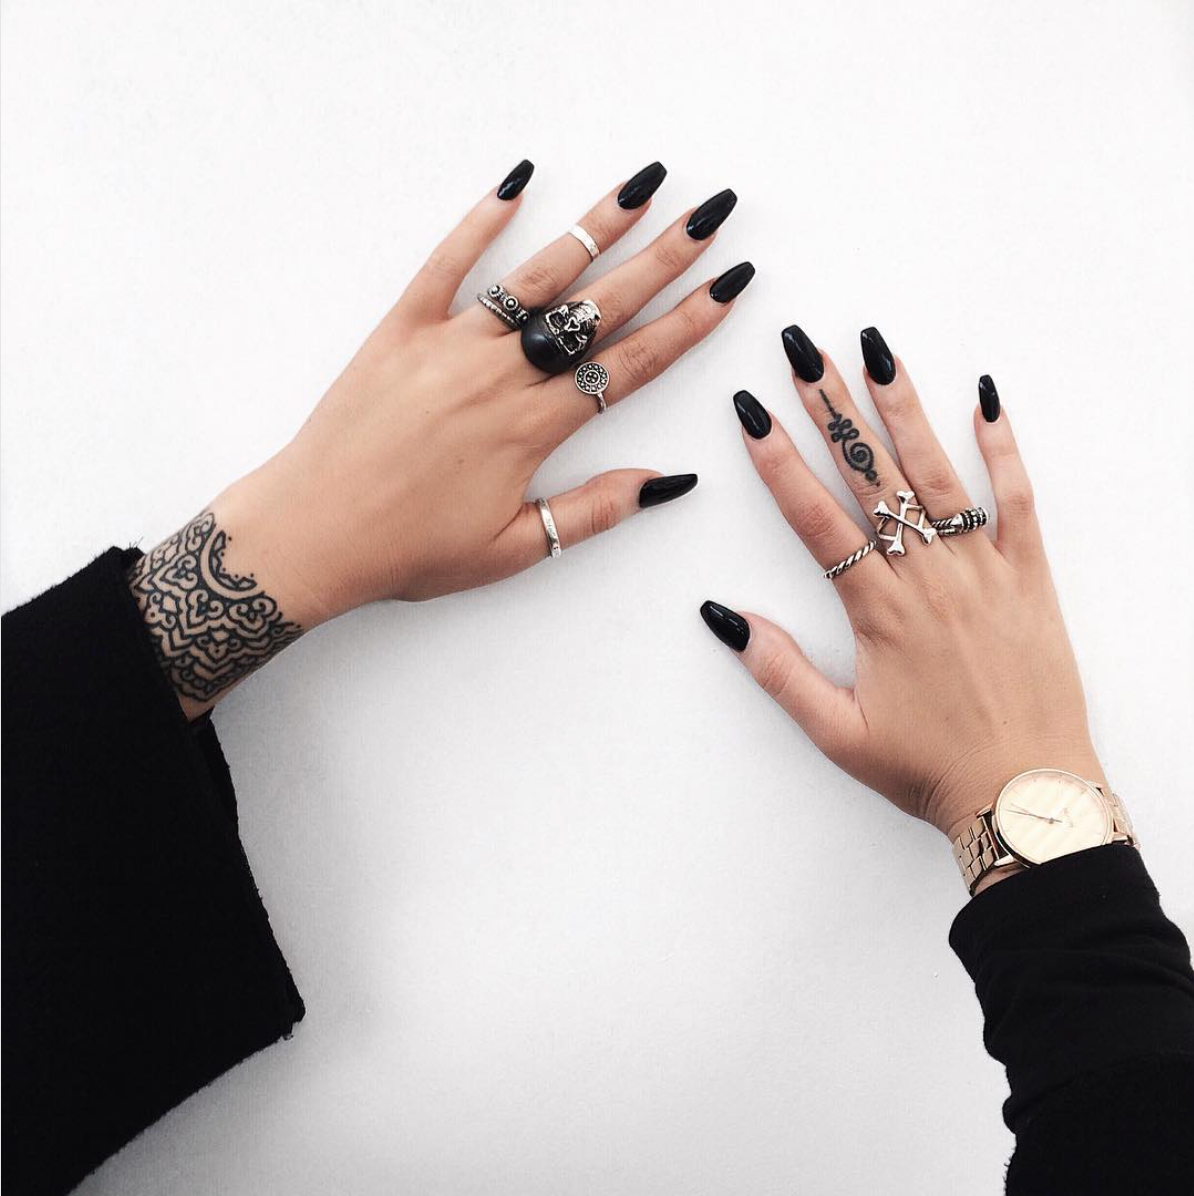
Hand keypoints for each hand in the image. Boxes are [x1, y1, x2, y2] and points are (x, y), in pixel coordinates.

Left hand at [135, 161, 752, 714]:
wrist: (312, 532)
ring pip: (538, 275)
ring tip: (644, 185)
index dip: (688, 324)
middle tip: (713, 215)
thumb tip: (668, 481)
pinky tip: (518, 184)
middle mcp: (500, 374)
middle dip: (665, 258)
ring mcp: (449, 344)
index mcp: (532, 428)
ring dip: (597, 227)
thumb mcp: (513, 548)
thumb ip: (594, 510)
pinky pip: (445, 263)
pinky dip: (481, 221)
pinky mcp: (400, 329)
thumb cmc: (410, 550)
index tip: (729, 287)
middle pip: (600, 306)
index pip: (631, 365)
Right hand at [701, 327, 1104, 850]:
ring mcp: (982, 571)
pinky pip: (1019, 500)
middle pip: (870, 477)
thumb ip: (778, 673)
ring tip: (875, 353)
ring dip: (902, 408)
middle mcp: (927, 578)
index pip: (814, 518)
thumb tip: (724, 618)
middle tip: (804, 351)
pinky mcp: (1030, 577)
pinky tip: (985, 400)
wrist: (1026, 794)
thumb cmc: (930, 769)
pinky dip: (1004, 448)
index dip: (777, 460)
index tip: (752, 410)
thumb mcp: (838, 733)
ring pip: (936, 472)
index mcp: (877, 612)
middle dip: (831, 408)